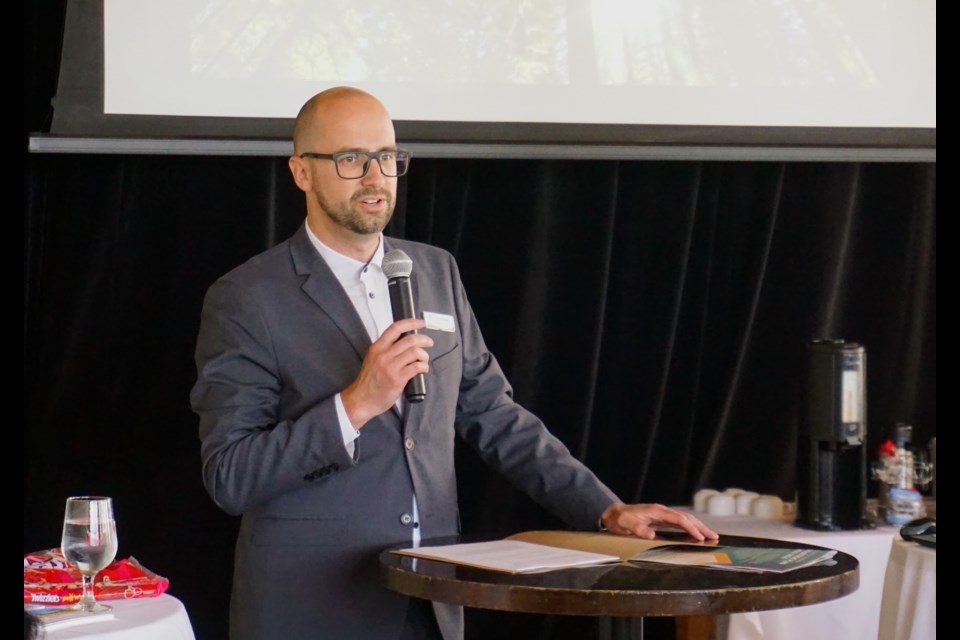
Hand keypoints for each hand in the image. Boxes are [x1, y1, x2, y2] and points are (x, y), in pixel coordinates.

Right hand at [341, 318, 432, 427]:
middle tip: (429, 342)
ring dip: (425, 355)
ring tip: (424, 360)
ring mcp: (391, 367)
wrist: (361, 399)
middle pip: (410, 340)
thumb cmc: (368, 381)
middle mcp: (384, 355)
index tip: (421, 322)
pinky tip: (423, 369)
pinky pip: (416, 367)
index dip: (411, 322)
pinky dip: (424, 367)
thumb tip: (405, 342)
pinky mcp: (397, 379)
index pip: (395, 328)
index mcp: (377, 348)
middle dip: (424, 339)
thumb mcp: (372, 358)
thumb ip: (385, 349)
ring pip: (415, 352)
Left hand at [601, 503, 718, 541]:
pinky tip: (695, 534)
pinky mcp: (661, 519)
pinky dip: (689, 527)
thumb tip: (651, 535)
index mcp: (656, 511)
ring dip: (698, 527)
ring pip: (684, 519)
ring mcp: (662, 514)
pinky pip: (679, 523)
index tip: (700, 537)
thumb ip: (638, 529)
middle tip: (714, 536)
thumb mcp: (626, 524)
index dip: (690, 527)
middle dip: (700, 526)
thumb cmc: (620, 519)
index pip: (678, 519)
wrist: (613, 513)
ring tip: (710, 535)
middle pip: (685, 518)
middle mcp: (662, 511)